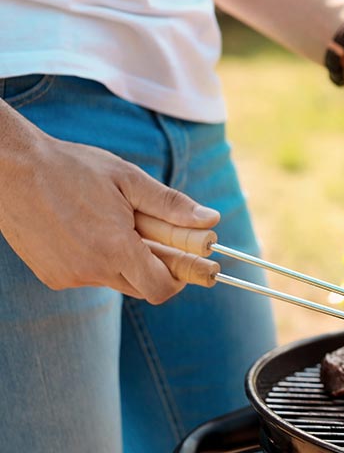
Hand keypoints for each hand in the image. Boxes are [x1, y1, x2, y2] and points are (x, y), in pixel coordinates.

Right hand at [0, 133, 219, 303]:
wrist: (11, 169)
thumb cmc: (73, 169)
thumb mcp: (130, 180)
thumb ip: (172, 206)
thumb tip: (211, 221)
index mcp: (115, 249)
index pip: (162, 287)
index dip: (182, 276)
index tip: (193, 260)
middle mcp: (91, 270)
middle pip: (143, 286)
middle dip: (158, 267)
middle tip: (158, 235)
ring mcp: (68, 276)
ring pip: (116, 281)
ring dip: (128, 261)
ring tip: (117, 223)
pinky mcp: (52, 275)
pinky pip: (90, 276)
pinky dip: (100, 260)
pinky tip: (90, 229)